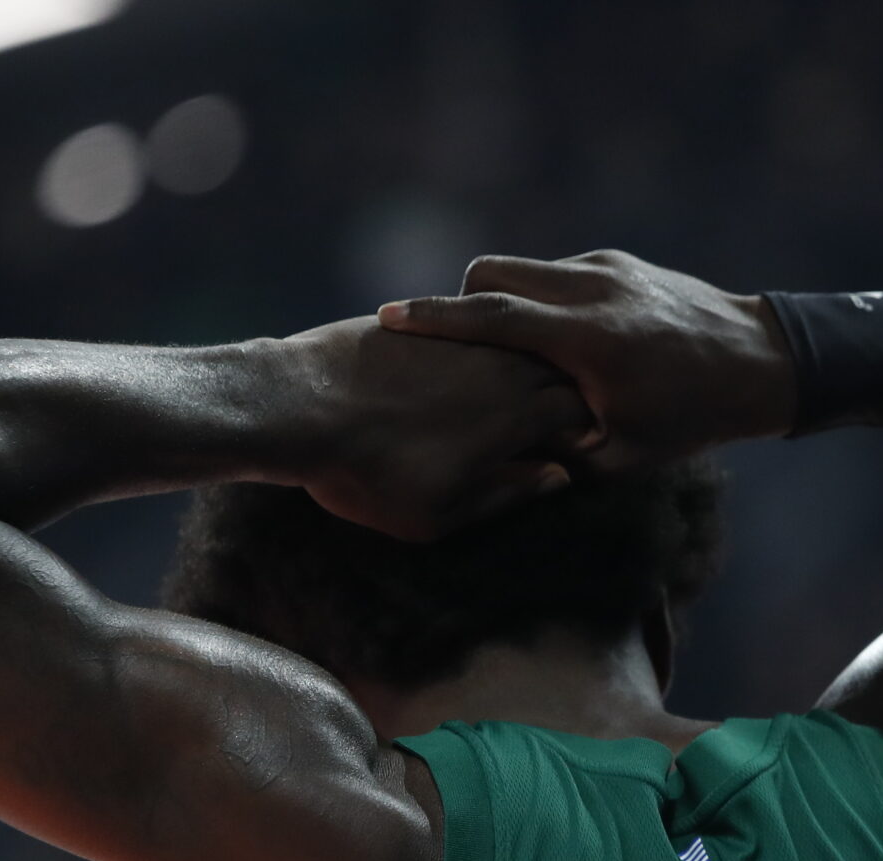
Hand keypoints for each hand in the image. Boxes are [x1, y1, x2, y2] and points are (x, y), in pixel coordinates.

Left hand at [280, 316, 594, 540]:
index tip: (573, 452)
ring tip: (501, 402)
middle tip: (546, 423)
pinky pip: (467, 334)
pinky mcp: (425, 324)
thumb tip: (556, 477)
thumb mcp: (442, 515)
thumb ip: (507, 494)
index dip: (585, 433)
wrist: (297, 406)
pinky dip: (474, 354)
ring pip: (515, 346)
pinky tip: (451, 381)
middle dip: (562, 392)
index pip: (583, 412)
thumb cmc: (371, 474)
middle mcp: (501, 364)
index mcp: (519, 413)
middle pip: (557, 370)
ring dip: (520, 368)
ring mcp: (462, 338)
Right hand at [378, 250, 797, 472]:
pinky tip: (558, 342)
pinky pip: (558, 273)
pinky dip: (543, 300)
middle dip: (464, 304)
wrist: (760, 361)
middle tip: (456, 348)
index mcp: (585, 338)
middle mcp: (591, 289)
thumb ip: (557, 452)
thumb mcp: (621, 455)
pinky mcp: (619, 261)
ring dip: (507, 304)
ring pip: (525, 269)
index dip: (433, 319)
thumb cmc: (689, 419)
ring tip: (512, 355)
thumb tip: (506, 449)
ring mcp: (606, 267)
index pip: (490, 316)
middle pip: (494, 274)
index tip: (386, 319)